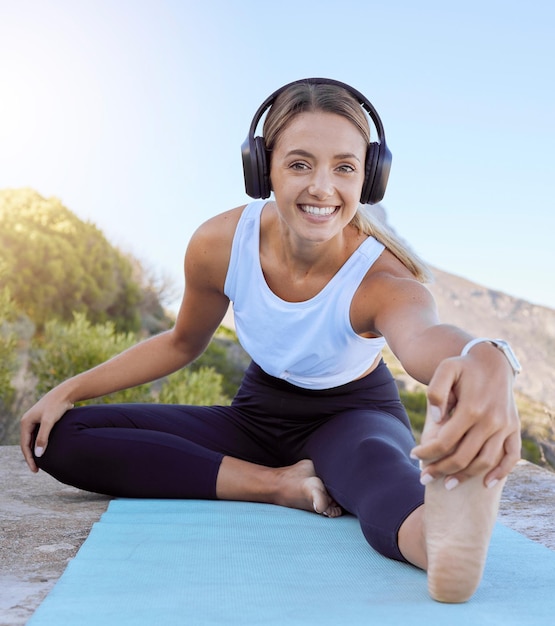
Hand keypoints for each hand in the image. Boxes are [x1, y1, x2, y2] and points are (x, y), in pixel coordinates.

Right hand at [20, 390, 73, 472]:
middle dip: (31, 456)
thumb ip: (43, 437)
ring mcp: (36, 421)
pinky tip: (47, 450)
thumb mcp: (49, 421)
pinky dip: (42, 444)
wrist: (66, 393)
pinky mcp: (44, 420)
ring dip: (36, 451)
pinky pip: (40, 436)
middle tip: (37, 469)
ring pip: (33, 440)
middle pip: (27, 443)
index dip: (29, 458)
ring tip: (41, 463)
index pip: (25, 445)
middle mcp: (28, 422)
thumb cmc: (57, 406)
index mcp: (26, 422)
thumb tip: (38, 454)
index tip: (35, 470)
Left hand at [410, 344, 520, 488]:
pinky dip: (500, 472)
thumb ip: (436, 392)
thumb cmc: (463, 366)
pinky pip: (511, 456)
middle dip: (440, 470)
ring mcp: (505, 426)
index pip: (445, 441)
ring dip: (465, 476)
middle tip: (423, 477)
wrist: (492, 360)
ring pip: (485, 462)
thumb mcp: (445, 369)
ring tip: (447, 484)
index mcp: (471, 408)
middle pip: (463, 456)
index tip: (413, 455)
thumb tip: (437, 419)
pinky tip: (485, 484)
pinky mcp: (514, 428)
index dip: (427, 452)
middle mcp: (491, 420)